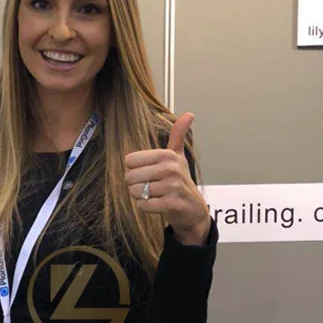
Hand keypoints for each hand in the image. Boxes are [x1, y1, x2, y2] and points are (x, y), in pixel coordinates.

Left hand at [123, 113, 210, 245]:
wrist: (193, 208)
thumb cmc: (180, 181)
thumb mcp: (178, 156)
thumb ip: (178, 135)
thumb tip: (189, 114)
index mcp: (167, 155)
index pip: (129, 161)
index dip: (134, 170)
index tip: (149, 173)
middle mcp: (170, 168)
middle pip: (129, 177)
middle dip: (136, 185)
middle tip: (151, 186)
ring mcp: (172, 187)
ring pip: (135, 192)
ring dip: (140, 197)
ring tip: (155, 195)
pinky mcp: (171, 204)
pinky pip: (142, 205)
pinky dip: (146, 207)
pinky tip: (158, 204)